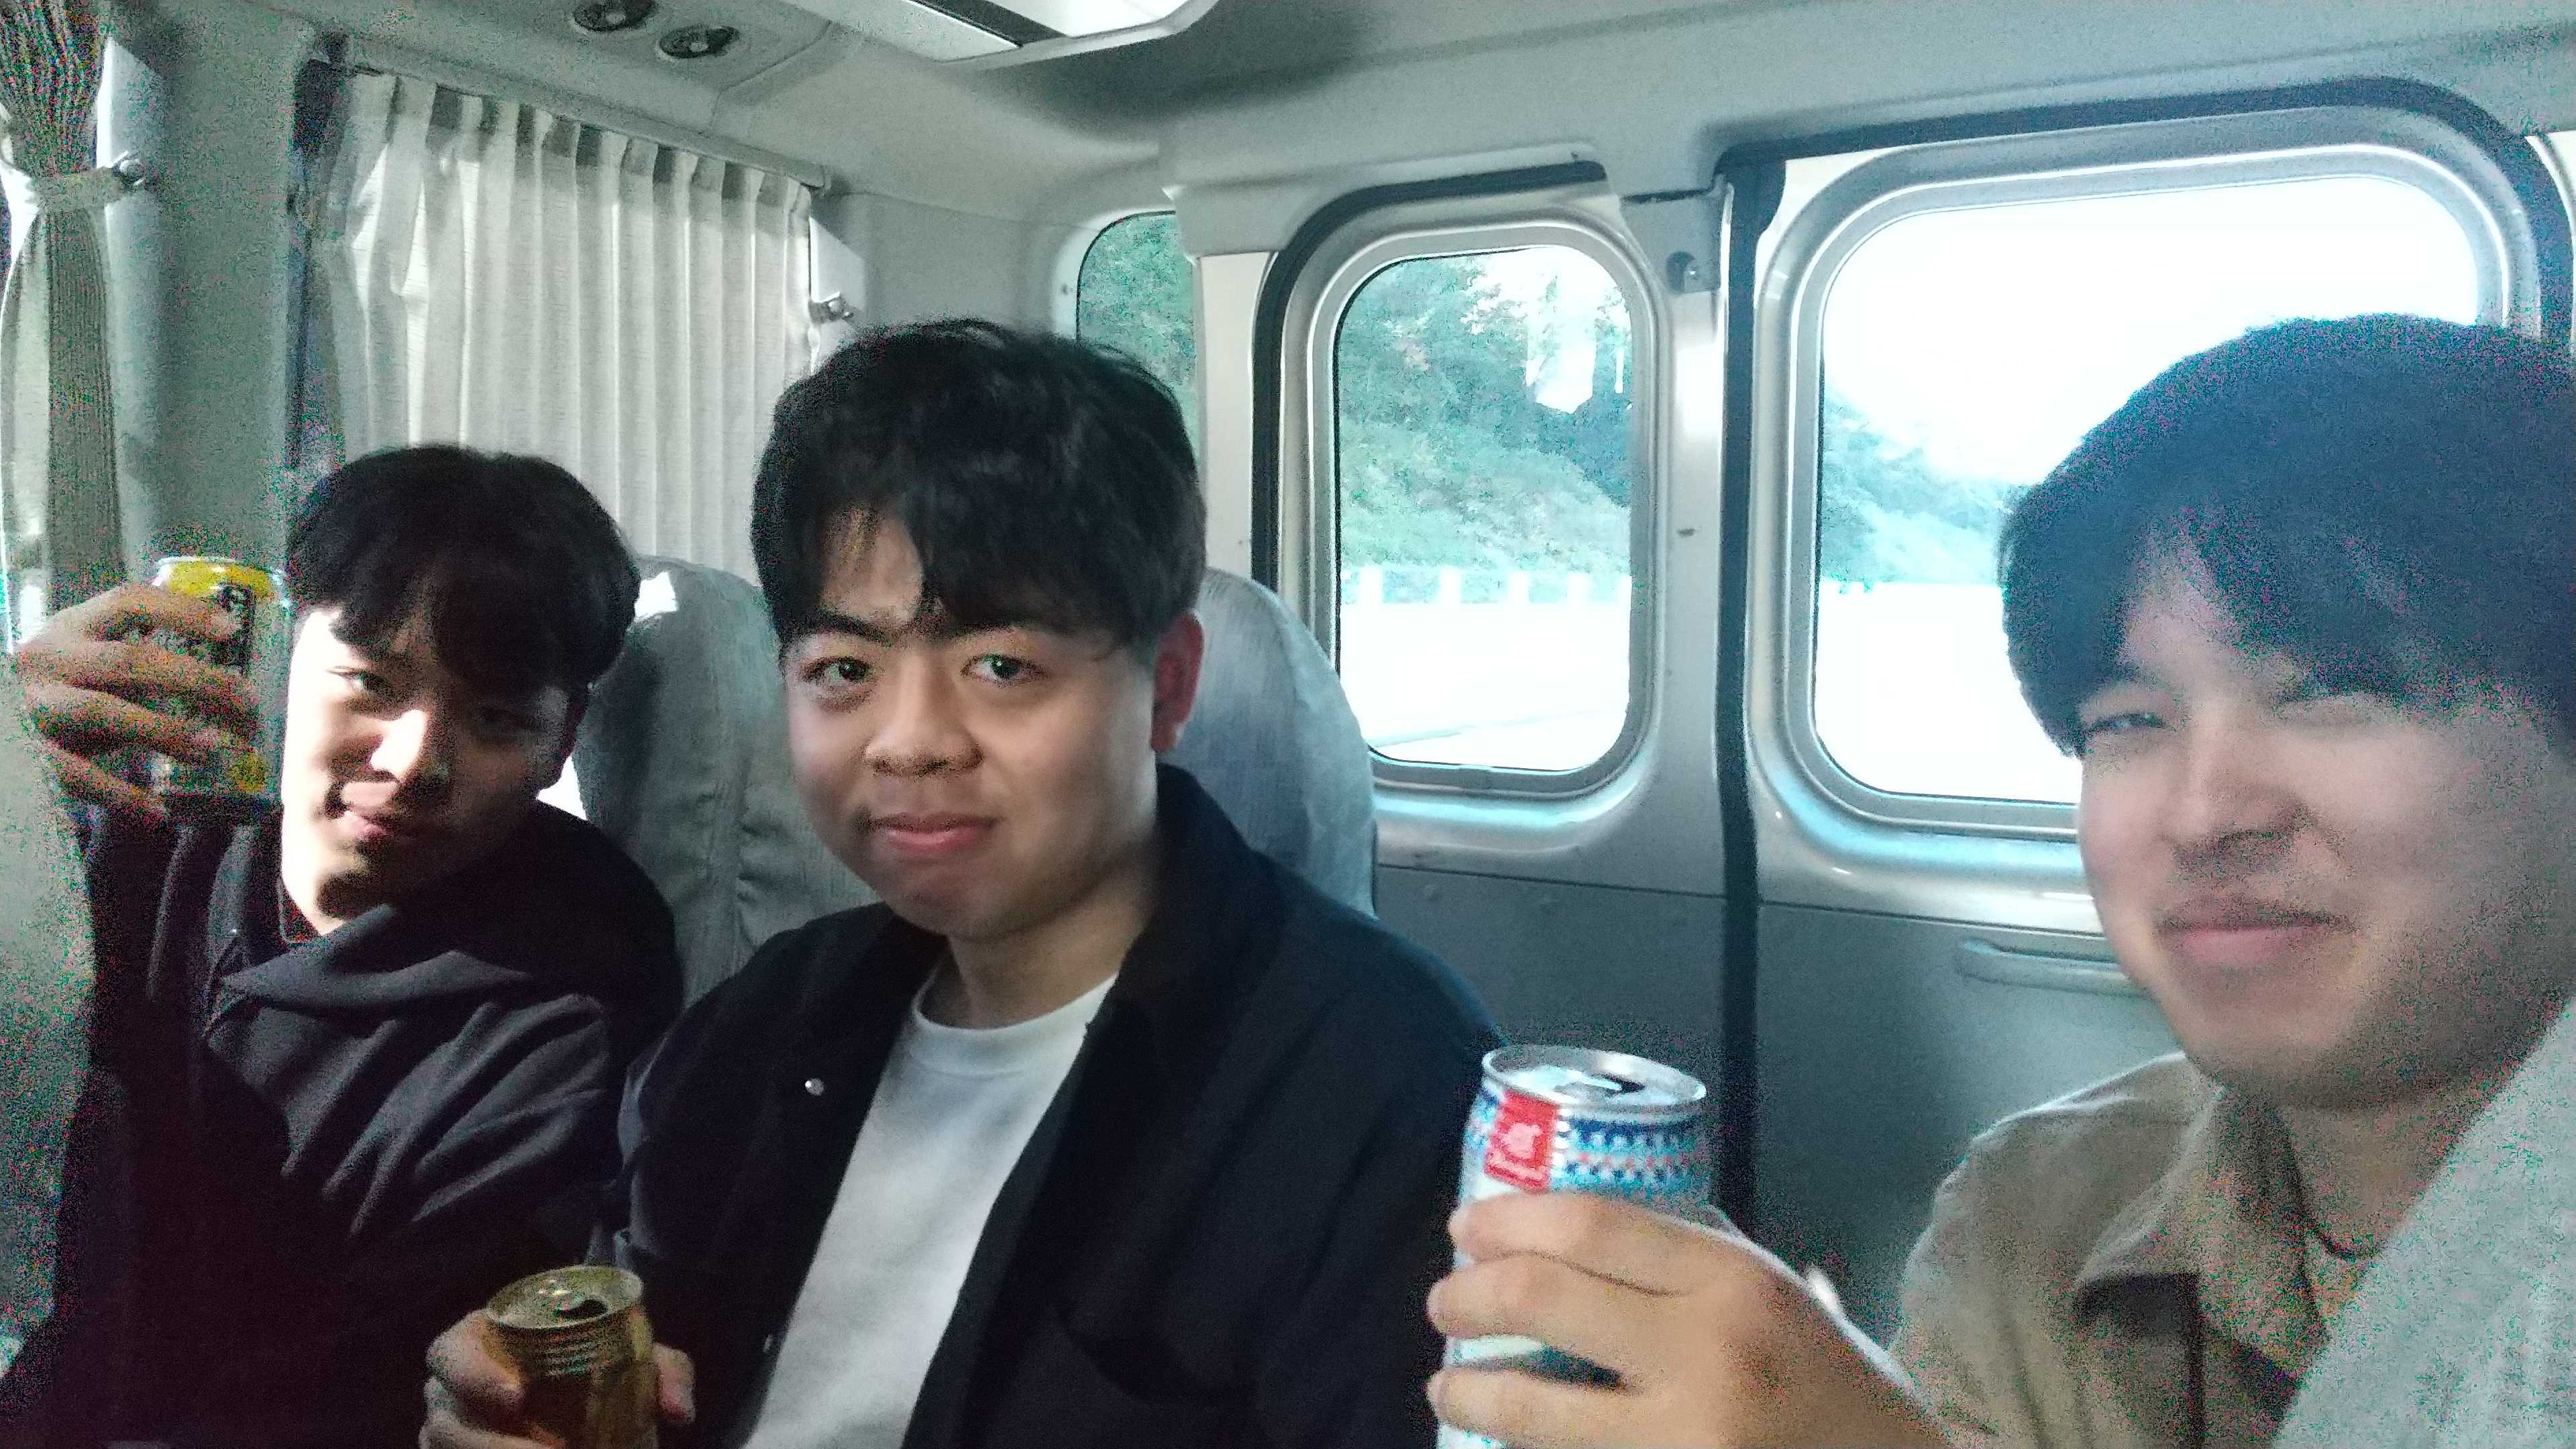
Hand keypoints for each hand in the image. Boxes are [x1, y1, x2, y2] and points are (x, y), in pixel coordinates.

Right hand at [15, 582, 260, 816]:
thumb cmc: (55, 691)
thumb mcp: (87, 664)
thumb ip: (138, 669)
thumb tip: (226, 695)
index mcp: (72, 628)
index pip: (128, 602)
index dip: (181, 611)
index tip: (232, 629)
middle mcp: (50, 658)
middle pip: (129, 661)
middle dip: (194, 680)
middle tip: (244, 703)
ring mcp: (34, 704)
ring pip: (103, 711)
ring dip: (164, 730)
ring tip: (210, 750)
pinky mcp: (25, 750)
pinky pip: (77, 774)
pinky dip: (121, 794)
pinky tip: (158, 812)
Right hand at [421, 1310, 695, 1448]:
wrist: (578, 1393)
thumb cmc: (595, 1359)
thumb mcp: (635, 1355)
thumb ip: (666, 1372)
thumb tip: (680, 1412)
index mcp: (481, 1341)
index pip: (450, 1352)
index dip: (473, 1375)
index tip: (518, 1398)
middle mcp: (450, 1390)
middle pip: (445, 1422)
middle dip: (490, 1446)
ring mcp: (447, 1433)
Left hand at [1426, 1193, 1944, 1448]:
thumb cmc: (1831, 1379)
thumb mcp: (1774, 1295)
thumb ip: (1689, 1260)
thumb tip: (1571, 1226)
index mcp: (1734, 1282)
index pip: (1590, 1226)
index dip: (1508, 1218)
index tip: (1466, 1225)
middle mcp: (1706, 1354)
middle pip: (1542, 1299)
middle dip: (1467, 1296)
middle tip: (1444, 1300)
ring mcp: (1683, 1440)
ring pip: (1532, 1408)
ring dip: (1467, 1390)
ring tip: (1445, 1382)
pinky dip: (1517, 1447)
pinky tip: (1498, 1436)